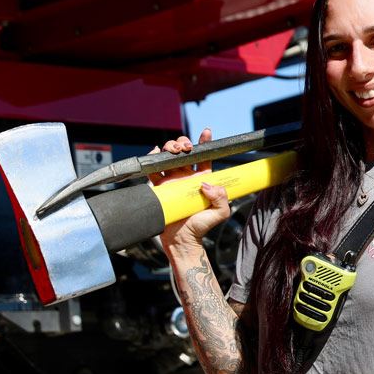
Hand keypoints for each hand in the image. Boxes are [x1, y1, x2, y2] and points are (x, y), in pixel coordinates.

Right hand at [154, 128, 230, 254]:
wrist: (182, 241)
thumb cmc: (202, 227)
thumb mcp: (220, 213)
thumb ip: (222, 198)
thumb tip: (207, 184)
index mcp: (202, 179)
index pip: (204, 157)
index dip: (205, 143)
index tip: (206, 132)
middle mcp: (186, 178)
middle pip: (183, 152)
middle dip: (183, 143)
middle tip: (185, 148)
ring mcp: (171, 181)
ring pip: (168, 157)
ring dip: (169, 147)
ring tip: (173, 151)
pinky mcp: (158, 188)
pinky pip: (152, 170)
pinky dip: (151, 158)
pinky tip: (155, 154)